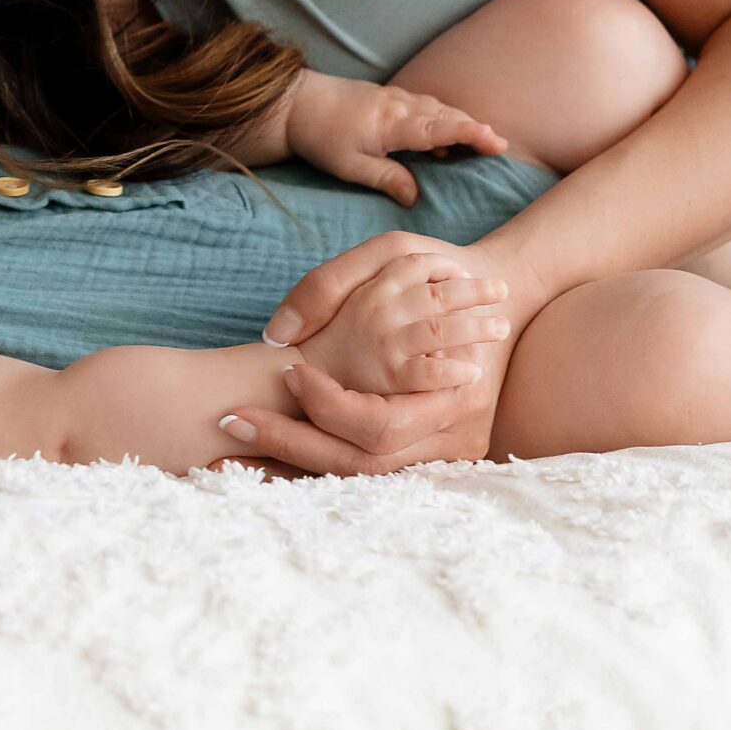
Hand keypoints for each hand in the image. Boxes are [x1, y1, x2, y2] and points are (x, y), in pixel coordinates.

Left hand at [227, 238, 558, 474]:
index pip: (374, 424)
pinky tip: (267, 457)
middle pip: (361, 466)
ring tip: (233, 454)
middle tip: (229, 426)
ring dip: (293, 466)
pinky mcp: (428, 456)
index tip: (285, 372)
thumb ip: (331, 284)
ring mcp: (443, 453)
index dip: (324, 405)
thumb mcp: (395, 252)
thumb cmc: (442, 269)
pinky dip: (313, 464)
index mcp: (451, 390)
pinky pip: (365, 469)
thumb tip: (277, 335)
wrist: (501, 298)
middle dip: (291, 447)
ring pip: (359, 477)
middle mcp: (452, 436)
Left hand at [281, 70, 509, 206]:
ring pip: (436, 108)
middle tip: (500, 145)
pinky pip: (424, 105)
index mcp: (394, 124)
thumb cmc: (321, 137)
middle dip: (474, 128)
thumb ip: (386, 178)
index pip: (441, 129)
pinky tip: (442, 135)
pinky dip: (441, 116)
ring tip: (481, 139)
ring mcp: (395, 98)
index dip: (470, 134)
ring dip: (459, 121)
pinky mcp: (388, 98)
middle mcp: (400, 106)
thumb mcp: (351, 166)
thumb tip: (416, 197)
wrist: (295, 103)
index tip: (495, 141)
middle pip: (446, 115)